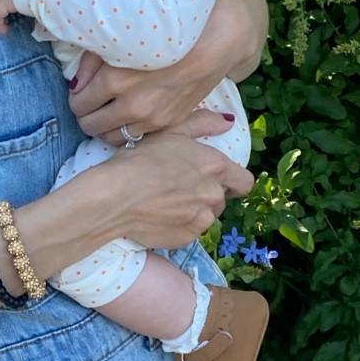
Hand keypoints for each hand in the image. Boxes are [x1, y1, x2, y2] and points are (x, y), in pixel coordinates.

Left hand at [70, 0, 268, 142]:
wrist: (219, 38)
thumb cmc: (171, 29)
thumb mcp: (126, 36)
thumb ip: (93, 60)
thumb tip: (76, 84)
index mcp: (117, 79)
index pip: (79, 102)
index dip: (76, 97)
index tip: (80, 90)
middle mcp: (134, 104)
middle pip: (91, 125)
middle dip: (86, 113)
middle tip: (89, 102)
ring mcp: (153, 118)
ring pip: (111, 137)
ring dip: (105, 125)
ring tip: (108, 110)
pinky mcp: (169, 124)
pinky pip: (135, 137)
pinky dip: (126, 129)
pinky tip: (130, 114)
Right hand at [100, 128, 253, 248]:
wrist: (114, 197)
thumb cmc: (139, 159)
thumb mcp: (170, 131)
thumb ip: (202, 124)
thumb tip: (227, 122)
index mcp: (215, 166)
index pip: (245, 181)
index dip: (234, 181)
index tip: (220, 180)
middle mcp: (214, 195)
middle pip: (221, 199)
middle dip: (206, 194)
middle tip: (180, 188)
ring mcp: (201, 220)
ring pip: (206, 217)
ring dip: (194, 211)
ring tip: (168, 203)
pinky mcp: (186, 238)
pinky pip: (189, 232)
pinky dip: (179, 226)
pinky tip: (159, 216)